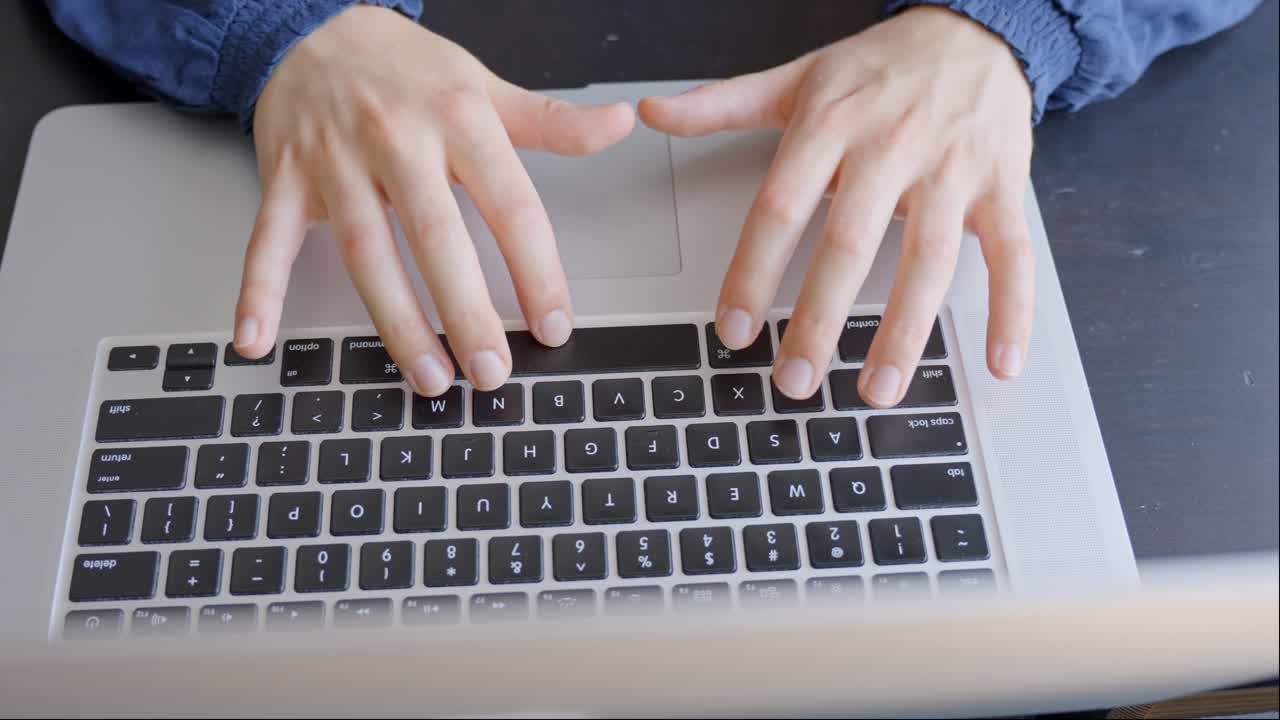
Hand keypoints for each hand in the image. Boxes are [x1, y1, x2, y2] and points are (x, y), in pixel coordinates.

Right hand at [235, 5, 634, 393]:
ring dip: (395, 319)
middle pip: (436, 235)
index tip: (554, 323)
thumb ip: (552, 121)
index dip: (536, 269)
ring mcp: (336, 161)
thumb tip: (620, 124)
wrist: (312, 25)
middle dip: (466, 310)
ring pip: (366, 249)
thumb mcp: (484, 86)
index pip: (510, 203)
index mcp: (458, 118)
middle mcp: (398, 139)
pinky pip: (269, 240)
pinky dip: (257, 291)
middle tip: (492, 370)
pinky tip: (258, 340)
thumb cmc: (406, 70)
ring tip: (427, 376)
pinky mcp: (284, 179)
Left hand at [640, 6, 1033, 405]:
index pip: (780, 207)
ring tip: (876, 387)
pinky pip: (1012, 254)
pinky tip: (998, 363)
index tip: (734, 329)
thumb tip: (652, 112)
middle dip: (819, 320)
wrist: (976, 27)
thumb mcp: (797, 77)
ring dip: (903, 331)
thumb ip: (722, 103)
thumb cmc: (880, 65)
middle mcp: (891, 148)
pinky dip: (1013, 311)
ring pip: (928, 259)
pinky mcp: (1002, 186)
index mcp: (830, 125)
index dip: (752, 272)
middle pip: (849, 244)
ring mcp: (951, 170)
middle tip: (796, 379)